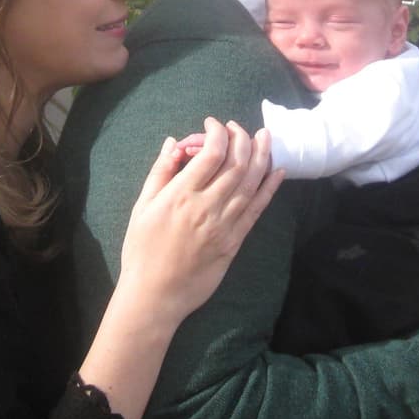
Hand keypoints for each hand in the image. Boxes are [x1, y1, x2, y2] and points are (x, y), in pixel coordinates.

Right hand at [116, 118, 284, 325]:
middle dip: (242, 138)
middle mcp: (207, 206)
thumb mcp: (142, 207)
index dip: (217, 132)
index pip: (211, 153)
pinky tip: (276, 171)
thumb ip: (160, 172)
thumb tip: (174, 142)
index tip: (212, 124)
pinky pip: (257, 209)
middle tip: (238, 127)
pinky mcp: (235, 241)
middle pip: (236, 164)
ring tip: (266, 136)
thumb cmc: (142, 250)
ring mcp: (225, 224)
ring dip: (261, 156)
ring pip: (251, 183)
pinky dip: (269, 188)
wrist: (155, 294)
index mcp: (181, 195)